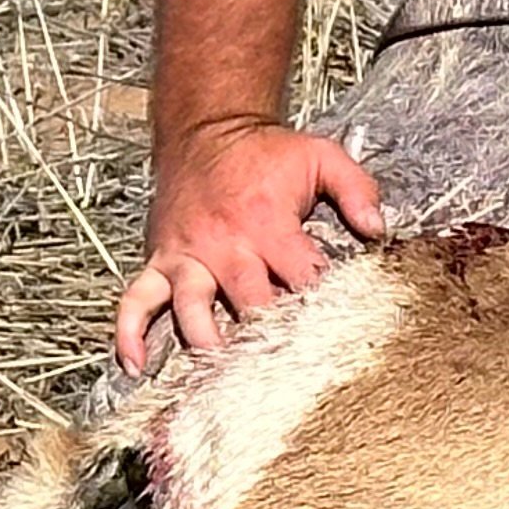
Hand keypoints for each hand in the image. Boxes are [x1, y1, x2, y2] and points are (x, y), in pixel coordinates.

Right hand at [111, 123, 387, 371]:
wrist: (209, 129)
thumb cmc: (268, 151)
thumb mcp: (322, 156)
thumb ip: (357, 190)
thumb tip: (379, 230)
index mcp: (268, 223)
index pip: (301, 277)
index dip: (321, 307)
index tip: (337, 338)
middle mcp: (225, 244)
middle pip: (248, 303)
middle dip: (267, 337)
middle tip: (284, 375)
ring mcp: (188, 255)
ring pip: (192, 307)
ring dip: (205, 343)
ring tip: (217, 379)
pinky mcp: (160, 259)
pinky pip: (136, 298)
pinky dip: (129, 332)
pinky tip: (135, 364)